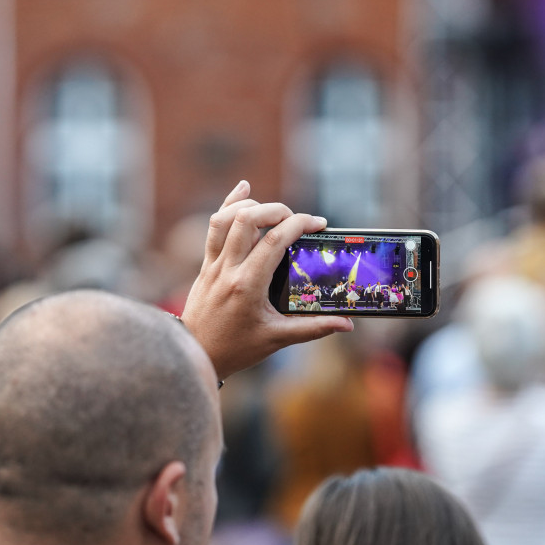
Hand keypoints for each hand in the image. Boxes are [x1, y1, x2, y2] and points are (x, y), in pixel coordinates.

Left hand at [181, 181, 352, 379]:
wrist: (196, 355)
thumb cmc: (236, 349)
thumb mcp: (277, 339)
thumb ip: (314, 328)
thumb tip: (347, 324)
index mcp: (247, 285)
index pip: (275, 240)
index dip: (300, 224)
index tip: (319, 224)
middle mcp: (227, 269)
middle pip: (249, 219)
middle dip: (278, 209)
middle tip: (297, 220)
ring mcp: (213, 264)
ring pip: (226, 218)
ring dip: (252, 206)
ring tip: (275, 212)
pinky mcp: (206, 265)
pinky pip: (214, 227)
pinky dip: (228, 204)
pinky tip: (244, 188)